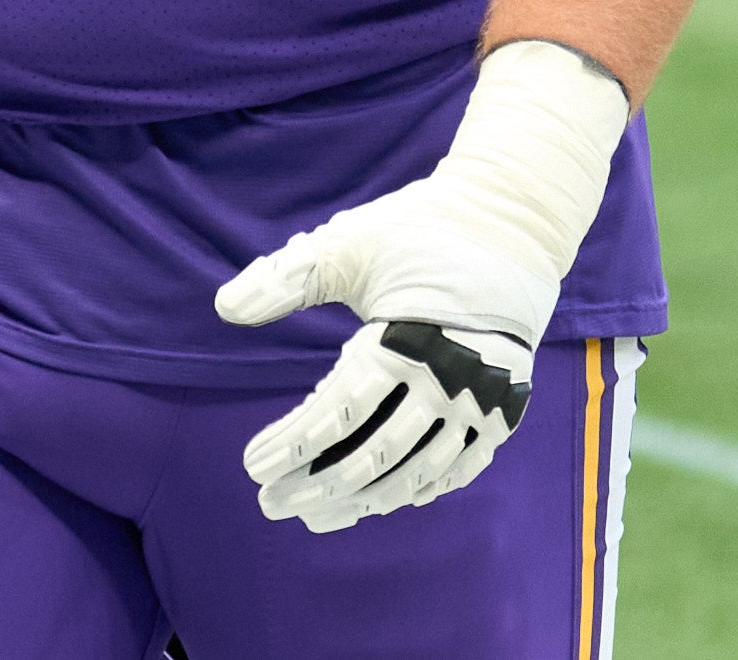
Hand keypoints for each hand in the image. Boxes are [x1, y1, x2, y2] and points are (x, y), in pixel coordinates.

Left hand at [214, 42, 627, 531]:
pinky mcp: (504, 408)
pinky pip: (460, 468)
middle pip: (374, 455)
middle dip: (317, 484)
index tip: (252, 466)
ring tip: (315, 515)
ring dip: (363, 500)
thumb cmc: (419, 229)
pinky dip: (420, 489)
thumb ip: (287, 278)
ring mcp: (482, 401)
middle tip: (270, 503)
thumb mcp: (348, 244)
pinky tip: (386, 502)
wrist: (512, 223)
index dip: (293, 444)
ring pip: (417, 472)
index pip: (339, 412)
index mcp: (406, 342)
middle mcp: (449, 381)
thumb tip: (224, 308)